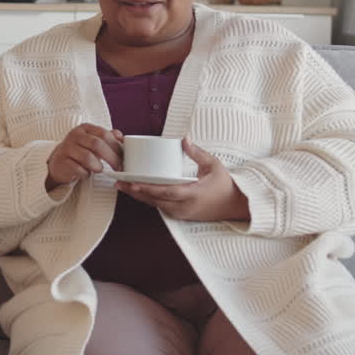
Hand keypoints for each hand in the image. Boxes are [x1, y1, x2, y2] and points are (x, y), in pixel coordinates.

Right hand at [46, 124, 123, 190]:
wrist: (59, 162)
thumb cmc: (81, 151)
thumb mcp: (93, 141)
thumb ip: (108, 138)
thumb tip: (121, 137)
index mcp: (85, 128)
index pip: (104, 134)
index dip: (116, 146)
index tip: (123, 157)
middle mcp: (75, 135)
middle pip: (97, 144)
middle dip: (111, 158)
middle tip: (118, 168)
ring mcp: (67, 148)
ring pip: (87, 157)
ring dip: (97, 166)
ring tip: (98, 169)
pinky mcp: (62, 162)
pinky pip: (78, 169)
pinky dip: (86, 174)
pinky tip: (86, 174)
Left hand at [115, 137, 250, 221]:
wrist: (235, 205)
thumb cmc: (225, 184)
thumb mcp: (214, 165)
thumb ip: (198, 153)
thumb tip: (183, 140)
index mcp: (193, 194)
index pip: (166, 192)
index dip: (148, 188)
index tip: (133, 182)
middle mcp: (185, 207)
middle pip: (155, 200)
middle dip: (136, 192)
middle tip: (119, 182)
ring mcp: (182, 213)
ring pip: (155, 205)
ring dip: (139, 196)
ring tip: (122, 186)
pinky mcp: (180, 215)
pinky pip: (160, 207)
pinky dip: (148, 199)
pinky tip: (136, 191)